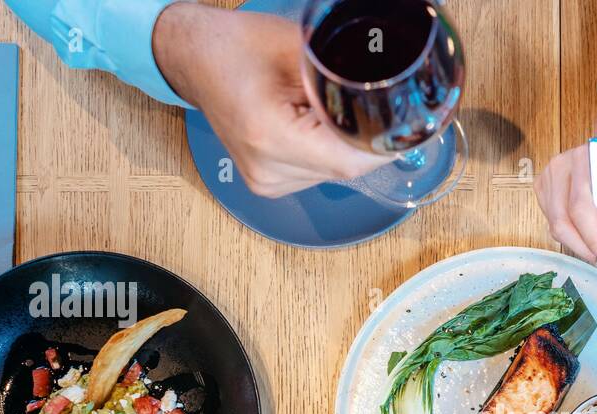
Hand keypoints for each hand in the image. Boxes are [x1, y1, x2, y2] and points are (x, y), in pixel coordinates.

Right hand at [152, 3, 387, 197]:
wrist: (194, 58)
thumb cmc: (236, 46)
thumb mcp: (299, 47)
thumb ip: (344, 74)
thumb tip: (390, 89)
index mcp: (270, 136)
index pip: (348, 160)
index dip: (381, 145)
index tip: (402, 126)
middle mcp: (267, 168)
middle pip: (343, 169)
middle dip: (363, 140)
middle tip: (368, 106)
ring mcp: (265, 182)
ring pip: (333, 174)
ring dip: (343, 146)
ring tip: (324, 110)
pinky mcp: (267, 185)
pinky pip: (316, 174)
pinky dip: (325, 151)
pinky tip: (312, 125)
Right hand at [533, 77, 596, 265]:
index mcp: (585, 158)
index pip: (581, 206)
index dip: (595, 238)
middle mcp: (560, 166)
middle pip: (563, 221)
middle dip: (588, 247)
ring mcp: (547, 178)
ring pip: (556, 226)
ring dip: (581, 243)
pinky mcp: (543, 190)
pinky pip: (554, 224)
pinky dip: (573, 236)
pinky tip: (592, 231)